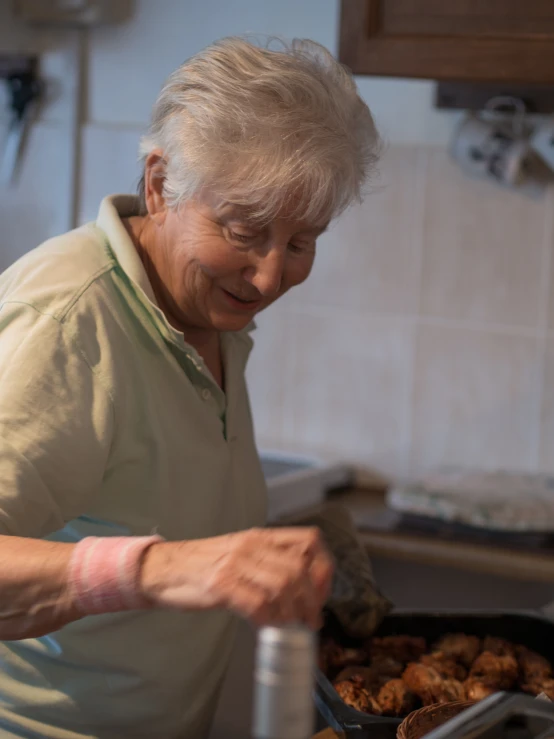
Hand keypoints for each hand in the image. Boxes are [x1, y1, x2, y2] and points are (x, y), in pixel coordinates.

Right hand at [139, 527, 332, 628]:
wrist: (163, 568)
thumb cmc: (203, 565)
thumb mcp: (241, 553)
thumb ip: (269, 563)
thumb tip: (303, 589)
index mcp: (260, 537)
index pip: (309, 540)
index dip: (322, 567)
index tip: (321, 592)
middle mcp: (251, 546)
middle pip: (299, 569)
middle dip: (312, 600)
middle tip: (311, 620)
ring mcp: (235, 564)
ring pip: (283, 586)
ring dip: (294, 613)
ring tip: (293, 628)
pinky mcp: (220, 584)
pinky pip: (258, 604)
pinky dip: (269, 620)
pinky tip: (267, 627)